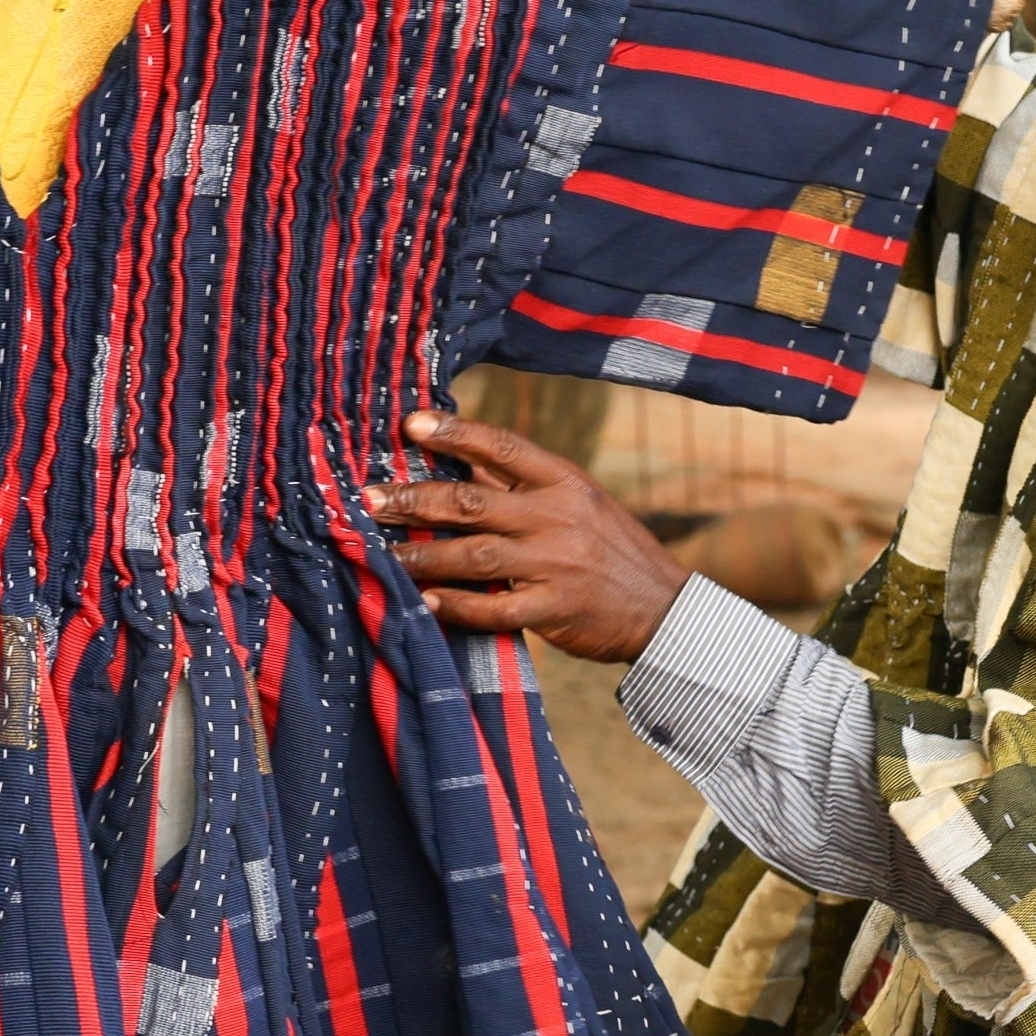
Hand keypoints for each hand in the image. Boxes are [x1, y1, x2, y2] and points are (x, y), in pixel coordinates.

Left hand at [362, 410, 690, 664]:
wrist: (665, 610)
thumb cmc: (611, 550)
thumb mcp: (578, 503)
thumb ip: (521, 484)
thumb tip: (460, 460)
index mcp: (564, 482)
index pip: (502, 447)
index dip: (454, 433)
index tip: (409, 425)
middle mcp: (558, 517)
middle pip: (472, 501)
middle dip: (414, 499)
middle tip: (370, 499)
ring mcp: (556, 564)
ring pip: (473, 554)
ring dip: (421, 555)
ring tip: (381, 555)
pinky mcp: (554, 610)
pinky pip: (494, 608)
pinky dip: (457, 605)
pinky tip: (424, 602)